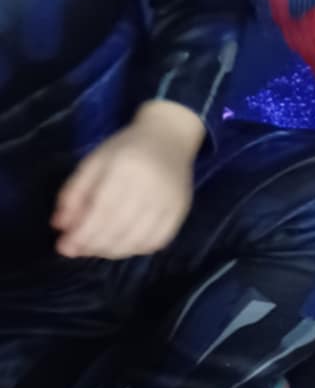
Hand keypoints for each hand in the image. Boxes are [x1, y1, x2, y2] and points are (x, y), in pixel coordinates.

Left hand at [53, 102, 202, 259]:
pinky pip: (157, 241)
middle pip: (119, 228)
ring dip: (111, 251)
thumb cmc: (126, 148)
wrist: (169, 136)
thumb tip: (60, 225)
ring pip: (137, 240)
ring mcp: (170, 199)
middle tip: (77, 250)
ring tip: (97, 247)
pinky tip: (124, 244)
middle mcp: (151, 184)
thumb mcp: (94, 161)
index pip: (102, 210)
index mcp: (127, 166)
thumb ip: (74, 192)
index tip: (64, 246)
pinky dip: (137, 249)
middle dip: (92, 246)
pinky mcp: (181, 209)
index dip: (81, 234)